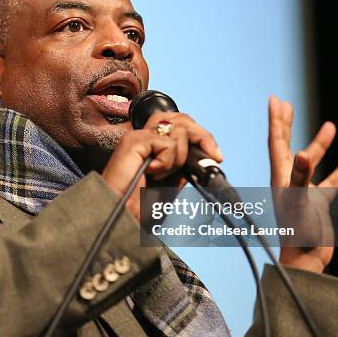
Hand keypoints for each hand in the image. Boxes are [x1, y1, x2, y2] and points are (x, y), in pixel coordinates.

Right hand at [102, 112, 222, 220]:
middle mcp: (145, 138)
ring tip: (165, 172)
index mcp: (152, 147)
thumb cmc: (137, 207)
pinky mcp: (134, 141)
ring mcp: (139, 137)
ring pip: (177, 127)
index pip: (180, 124)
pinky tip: (153, 172)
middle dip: (202, 135)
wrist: (121, 218)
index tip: (216, 156)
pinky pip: (166, 142)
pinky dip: (167, 161)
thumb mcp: (170, 186)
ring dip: (180, 154)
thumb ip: (181, 167)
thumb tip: (202, 155)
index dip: (201, 135)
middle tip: (213, 156)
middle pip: (181, 118)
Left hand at [268, 96, 337, 272]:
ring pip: (313, 161)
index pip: (277, 142)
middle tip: (286, 104)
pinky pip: (333, 181)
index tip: (276, 100)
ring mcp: (305, 190)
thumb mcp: (298, 201)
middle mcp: (290, 180)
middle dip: (286, 124)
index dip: (277, 120)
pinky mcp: (319, 202)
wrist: (305, 259)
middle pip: (287, 145)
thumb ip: (300, 177)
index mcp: (281, 176)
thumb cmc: (297, 232)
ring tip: (330, 126)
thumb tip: (303, 153)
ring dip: (320, 144)